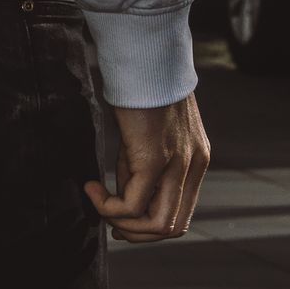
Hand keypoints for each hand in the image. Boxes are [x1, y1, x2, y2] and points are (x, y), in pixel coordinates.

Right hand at [85, 92, 209, 244]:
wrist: (143, 55)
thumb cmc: (141, 86)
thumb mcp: (151, 133)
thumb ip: (144, 164)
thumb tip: (123, 193)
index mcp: (196, 159)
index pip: (181, 213)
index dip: (150, 227)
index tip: (123, 220)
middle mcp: (194, 165)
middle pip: (172, 227)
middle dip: (137, 233)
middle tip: (110, 223)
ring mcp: (178, 164)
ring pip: (158, 224)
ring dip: (124, 224)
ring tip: (100, 205)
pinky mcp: (154, 159)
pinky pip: (132, 204)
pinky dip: (109, 206)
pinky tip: (92, 188)